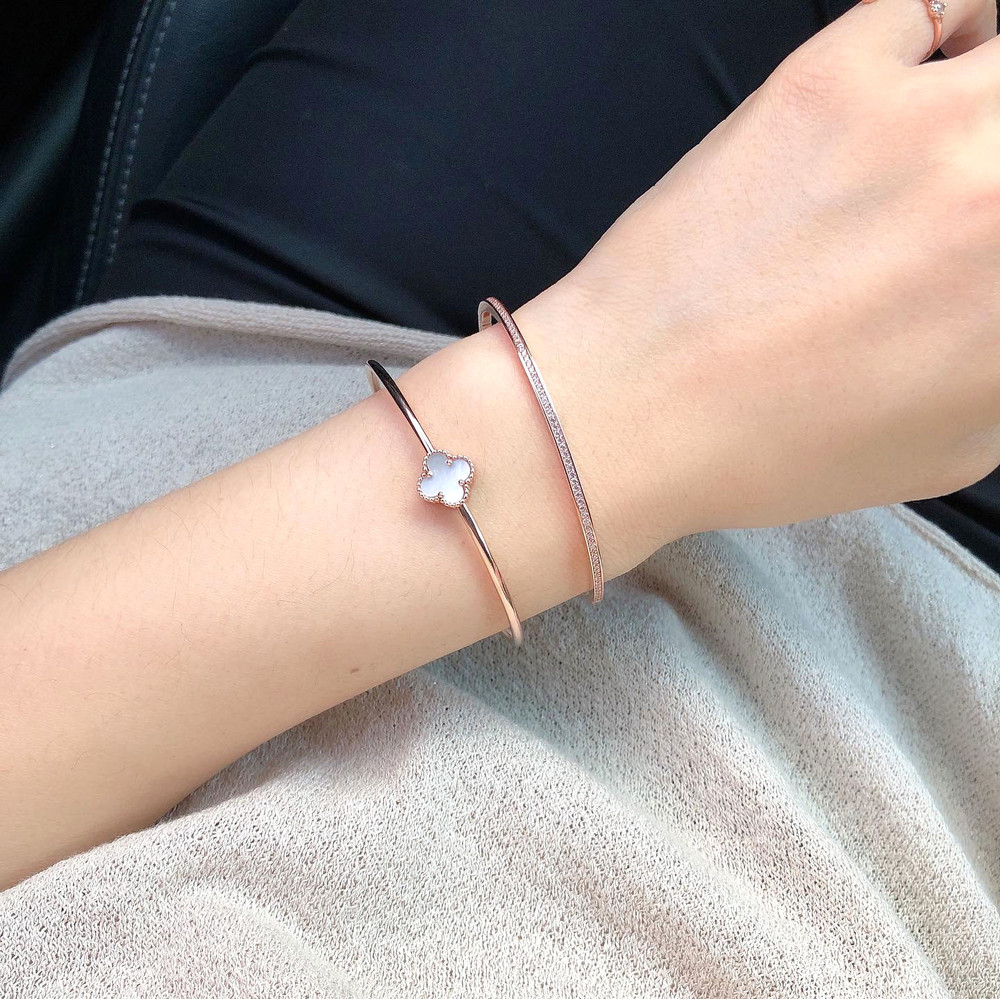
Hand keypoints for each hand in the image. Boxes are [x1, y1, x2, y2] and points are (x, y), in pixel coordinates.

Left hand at [512, 0, 999, 571]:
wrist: (634, 406)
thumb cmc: (776, 451)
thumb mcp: (944, 452)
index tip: (981, 258)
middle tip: (970, 203)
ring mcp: (927, 122)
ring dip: (993, 103)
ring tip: (950, 144)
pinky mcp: (834, 75)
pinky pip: (944, 2)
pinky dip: (954, 33)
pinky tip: (918, 85)